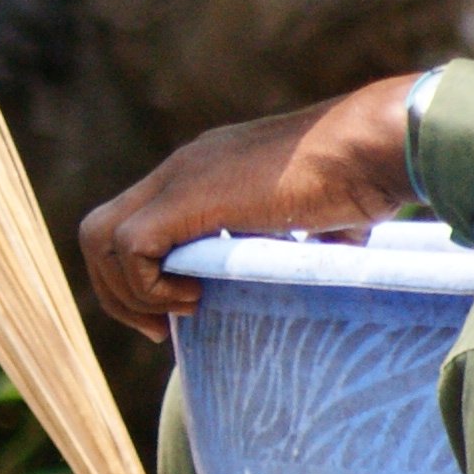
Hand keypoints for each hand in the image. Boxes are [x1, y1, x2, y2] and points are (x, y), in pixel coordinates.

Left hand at [76, 76, 421, 337]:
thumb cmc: (364, 177)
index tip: (177, 311)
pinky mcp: (190, 197)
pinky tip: (195, 298)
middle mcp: (182, 168)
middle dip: (117, 292)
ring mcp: (181, 178)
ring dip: (129, 293)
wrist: (374, 144)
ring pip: (101, 239)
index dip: (139, 276)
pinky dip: (149, 286)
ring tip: (180, 313)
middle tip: (160, 329)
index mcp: (204, 171)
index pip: (133, 222)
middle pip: (99, 232)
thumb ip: (302, 237)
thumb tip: (333, 260)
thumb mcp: (318, 216)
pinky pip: (129, 248)